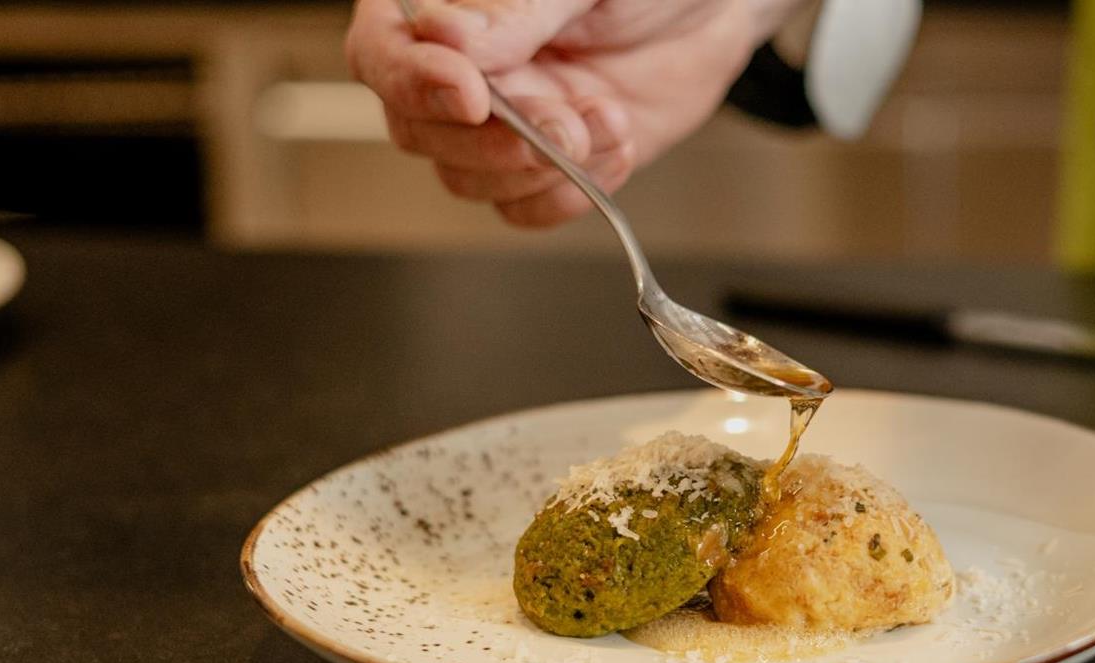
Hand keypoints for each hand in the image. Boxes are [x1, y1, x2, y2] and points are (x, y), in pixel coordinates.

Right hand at [346, 0, 796, 227]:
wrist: (711, 12)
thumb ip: (519, 8)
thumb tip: (448, 38)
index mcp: (444, 4)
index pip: (382, 51)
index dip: (416, 83)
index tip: (472, 97)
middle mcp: (457, 67)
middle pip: (418, 130)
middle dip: (500, 139)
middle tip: (567, 119)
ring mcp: (496, 120)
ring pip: (466, 178)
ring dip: (543, 167)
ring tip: (607, 118)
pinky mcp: (539, 164)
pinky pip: (519, 209)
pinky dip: (566, 195)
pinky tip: (612, 149)